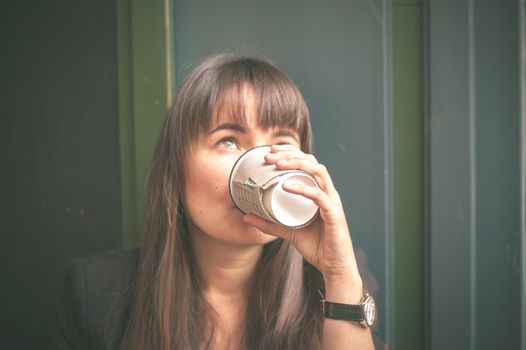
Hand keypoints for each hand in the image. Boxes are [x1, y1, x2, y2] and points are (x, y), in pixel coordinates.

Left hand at [243, 144, 361, 284]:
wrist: (334, 267)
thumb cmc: (316, 246)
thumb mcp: (288, 231)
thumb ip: (269, 223)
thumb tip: (245, 216)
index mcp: (319, 192)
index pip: (307, 163)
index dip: (290, 153)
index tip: (271, 151)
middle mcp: (327, 192)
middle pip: (312, 162)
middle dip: (290, 155)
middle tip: (269, 156)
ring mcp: (332, 202)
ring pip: (318, 172)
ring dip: (297, 164)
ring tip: (277, 165)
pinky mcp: (334, 214)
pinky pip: (320, 196)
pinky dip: (303, 188)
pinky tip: (287, 186)